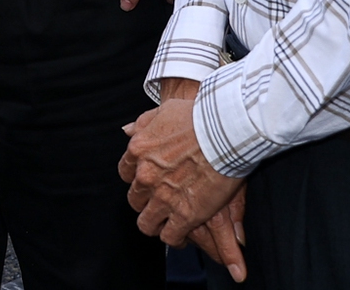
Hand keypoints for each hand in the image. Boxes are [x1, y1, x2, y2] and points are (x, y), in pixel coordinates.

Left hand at [120, 94, 245, 268]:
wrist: (224, 130)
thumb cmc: (198, 116)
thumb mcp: (163, 111)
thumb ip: (144, 124)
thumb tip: (128, 130)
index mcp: (137, 150)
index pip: (125, 174)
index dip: (138, 179)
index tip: (150, 182)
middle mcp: (145, 176)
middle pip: (135, 200)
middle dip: (147, 202)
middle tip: (162, 203)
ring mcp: (163, 197)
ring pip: (147, 223)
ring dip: (157, 224)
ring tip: (169, 224)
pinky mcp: (185, 215)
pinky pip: (170, 236)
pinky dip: (175, 238)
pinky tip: (183, 235)